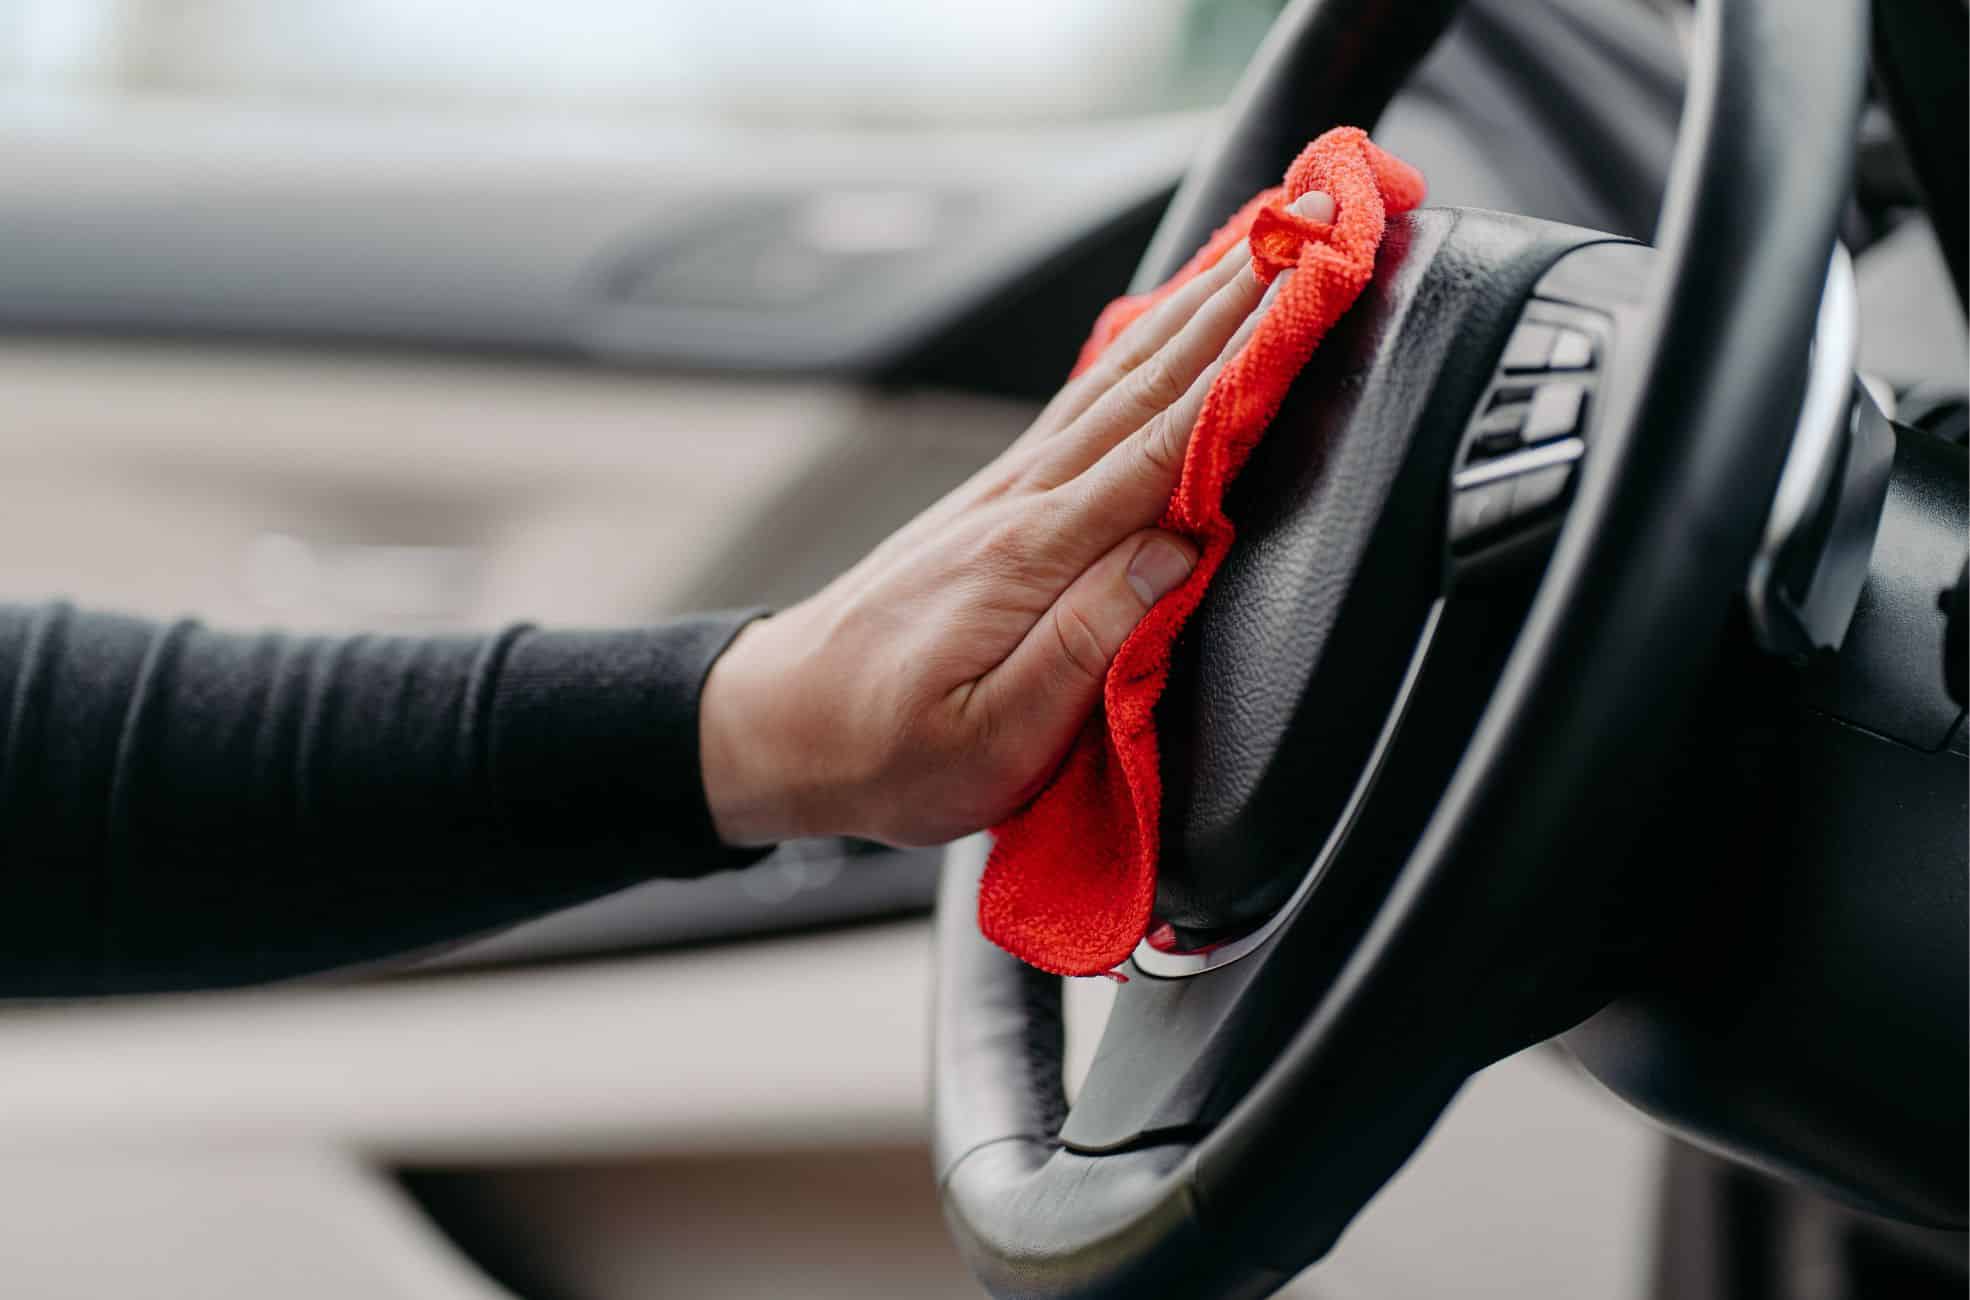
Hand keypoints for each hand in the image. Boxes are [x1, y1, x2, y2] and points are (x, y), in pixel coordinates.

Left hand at [699, 191, 1331, 846]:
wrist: (780, 724)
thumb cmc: (885, 748)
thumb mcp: (991, 738)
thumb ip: (1086, 645)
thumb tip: (1178, 550)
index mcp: (1033, 555)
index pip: (1166, 441)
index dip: (1248, 363)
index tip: (1312, 291)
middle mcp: (1023, 500)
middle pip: (1151, 381)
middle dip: (1242, 300)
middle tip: (1316, 220)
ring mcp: (1007, 490)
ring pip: (1118, 377)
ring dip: (1196, 307)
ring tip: (1261, 247)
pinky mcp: (998, 501)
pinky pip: (1086, 402)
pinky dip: (1139, 349)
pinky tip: (1165, 324)